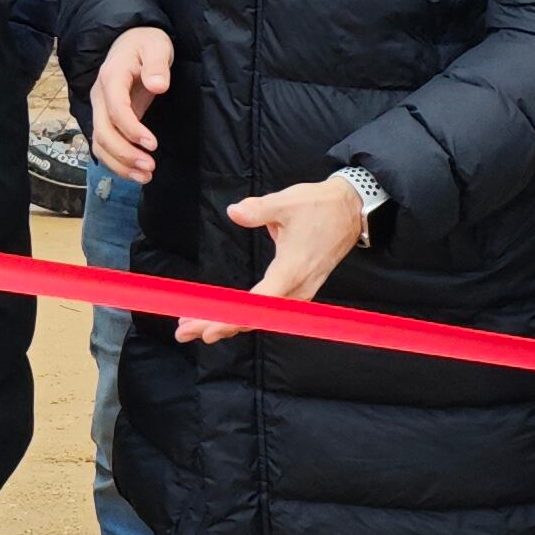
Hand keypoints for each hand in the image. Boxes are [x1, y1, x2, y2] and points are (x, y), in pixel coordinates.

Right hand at [89, 27, 173, 179]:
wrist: (133, 41)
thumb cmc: (146, 43)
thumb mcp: (157, 46)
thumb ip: (157, 65)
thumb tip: (157, 85)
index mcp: (111, 77)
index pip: (115, 109)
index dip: (131, 129)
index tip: (152, 144)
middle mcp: (100, 96)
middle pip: (102, 132)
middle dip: (124, 154)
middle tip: (150, 168)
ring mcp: (101, 109)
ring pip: (100, 143)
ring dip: (119, 164)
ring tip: (145, 176)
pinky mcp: (107, 119)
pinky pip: (104, 145)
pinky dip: (117, 163)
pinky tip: (135, 172)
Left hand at [179, 175, 368, 344]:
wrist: (350, 210)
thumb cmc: (319, 206)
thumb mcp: (286, 202)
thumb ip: (258, 210)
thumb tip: (234, 212)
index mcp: (292, 270)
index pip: (257, 304)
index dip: (230, 318)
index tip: (205, 327)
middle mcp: (297, 288)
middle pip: (254, 317)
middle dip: (218, 325)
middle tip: (184, 332)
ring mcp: (301, 292)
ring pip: (261, 317)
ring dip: (228, 323)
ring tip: (194, 327)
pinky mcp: (300, 290)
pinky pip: (270, 311)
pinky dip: (245, 316)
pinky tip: (225, 318)